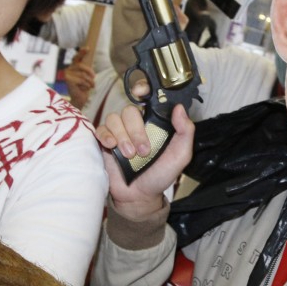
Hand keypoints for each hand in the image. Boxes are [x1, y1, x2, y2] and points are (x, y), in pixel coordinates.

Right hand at [65, 47, 95, 108]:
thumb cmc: (84, 87)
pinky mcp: (68, 80)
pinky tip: (84, 88)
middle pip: (81, 66)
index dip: (82, 52)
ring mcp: (67, 74)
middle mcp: (68, 69)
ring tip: (90, 86)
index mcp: (73, 66)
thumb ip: (87, 68)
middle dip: (90, 72)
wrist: (79, 98)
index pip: (77, 57)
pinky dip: (86, 85)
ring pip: (82, 75)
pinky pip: (81, 80)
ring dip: (89, 81)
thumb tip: (91, 59)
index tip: (88, 49)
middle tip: (94, 78)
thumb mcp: (87, 76)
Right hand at [96, 102, 193, 219]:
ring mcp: (119, 132)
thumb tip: (179, 108)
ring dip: (123, 137)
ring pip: (115, 118)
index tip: (141, 92)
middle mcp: (135, 124)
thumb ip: (185, 132)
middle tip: (143, 151)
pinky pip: (101, 129)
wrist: (140, 196)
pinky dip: (107, 137)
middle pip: (130, 110)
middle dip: (136, 131)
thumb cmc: (160, 175)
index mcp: (154, 123)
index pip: (146, 98)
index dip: (142, 89)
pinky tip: (112, 148)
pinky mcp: (104, 141)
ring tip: (130, 156)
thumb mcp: (180, 156)